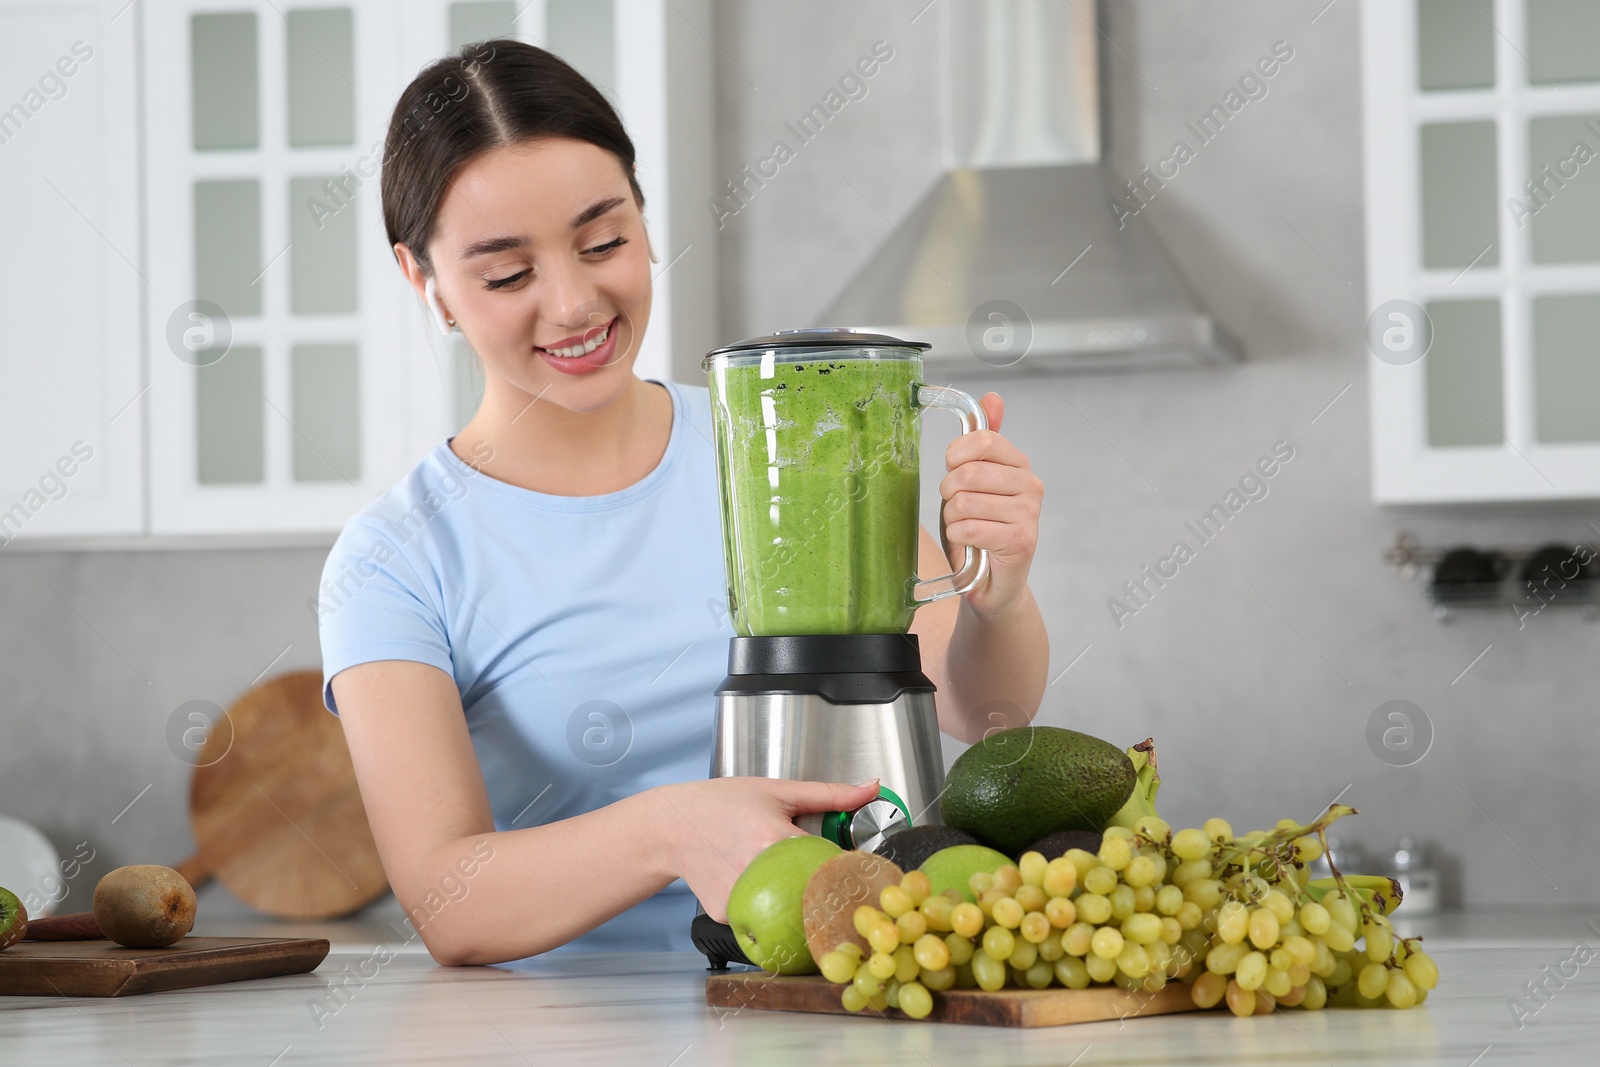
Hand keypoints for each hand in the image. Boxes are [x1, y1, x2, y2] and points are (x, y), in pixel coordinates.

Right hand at [653, 777, 879, 921]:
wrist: (671, 826)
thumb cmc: (722, 803)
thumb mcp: (777, 791)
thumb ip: (829, 794)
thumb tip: (871, 788)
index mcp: (774, 838)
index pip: (831, 863)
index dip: (847, 866)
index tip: (855, 867)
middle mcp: (757, 871)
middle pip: (813, 892)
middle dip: (825, 887)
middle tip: (822, 876)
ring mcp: (741, 898)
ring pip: (788, 911)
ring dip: (795, 898)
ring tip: (784, 877)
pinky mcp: (728, 915)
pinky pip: (761, 917)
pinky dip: (767, 905)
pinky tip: (758, 885)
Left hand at [939, 392, 1043, 617]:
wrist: (992, 582)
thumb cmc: (980, 528)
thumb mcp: (974, 481)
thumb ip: (982, 442)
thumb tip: (993, 397)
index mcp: (1019, 464)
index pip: (982, 441)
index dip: (955, 456)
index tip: (953, 470)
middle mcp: (1030, 485)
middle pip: (968, 473)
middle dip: (949, 493)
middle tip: (958, 508)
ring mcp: (1028, 514)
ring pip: (964, 503)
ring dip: (953, 519)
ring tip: (966, 528)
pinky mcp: (1021, 541)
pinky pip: (970, 529)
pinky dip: (960, 538)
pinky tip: (971, 544)